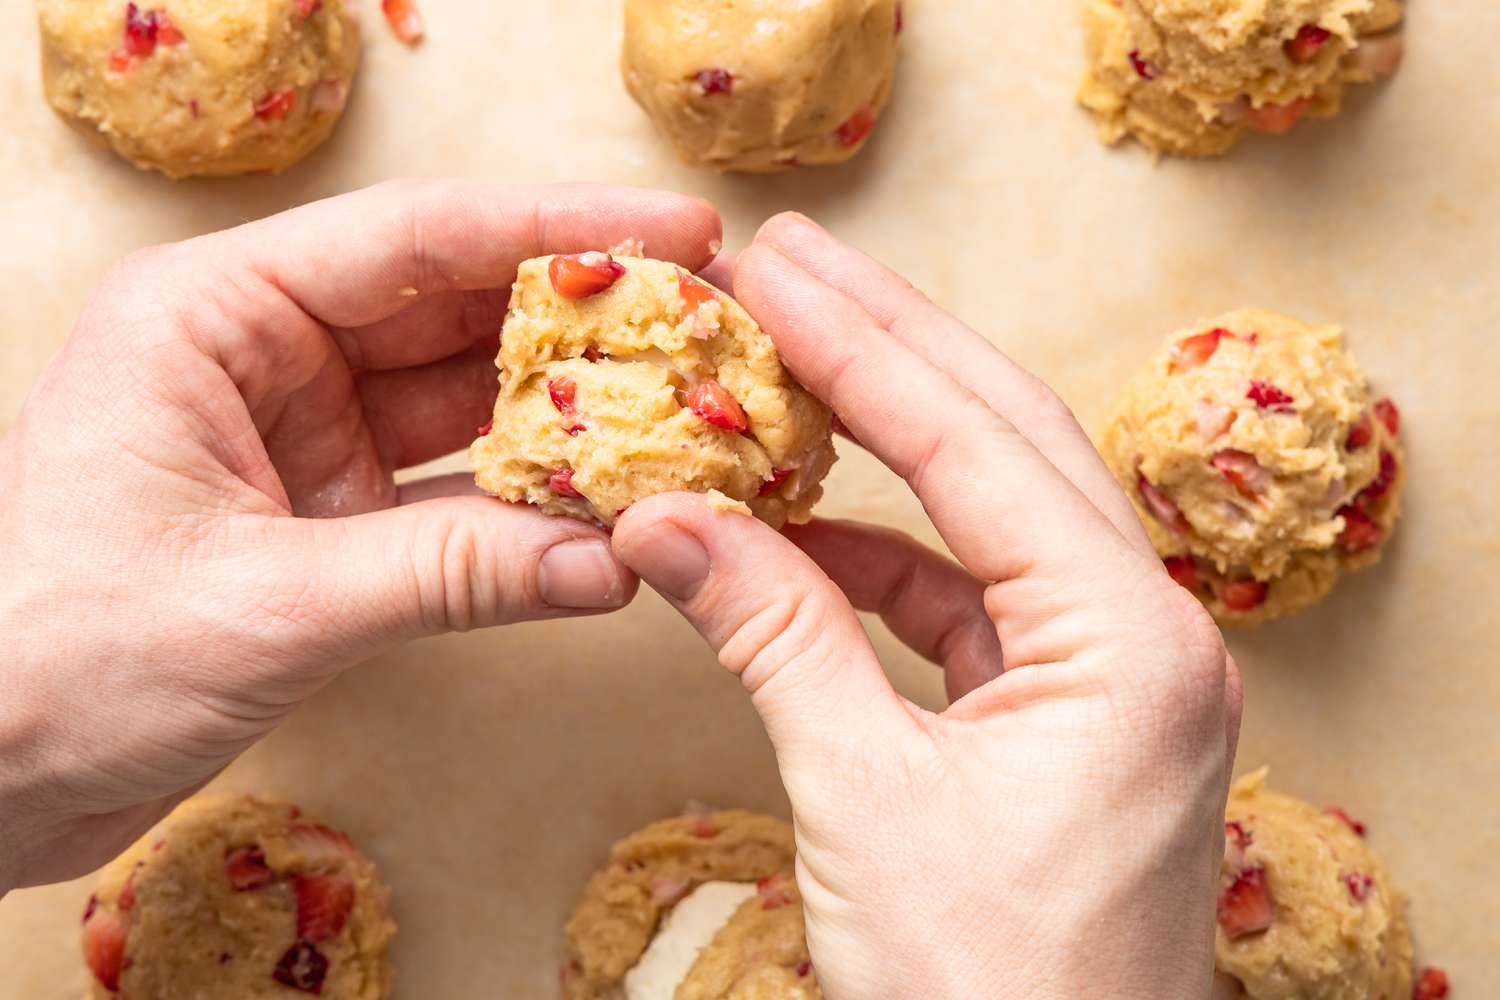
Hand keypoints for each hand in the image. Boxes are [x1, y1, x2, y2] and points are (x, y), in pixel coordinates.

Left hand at [0, 180, 721, 892]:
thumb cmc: (51, 662)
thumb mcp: (263, 604)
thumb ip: (448, 574)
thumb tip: (612, 563)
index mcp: (212, 314)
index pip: (414, 238)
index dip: (556, 228)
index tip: (674, 230)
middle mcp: (262, 354)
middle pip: (455, 309)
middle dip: (581, 318)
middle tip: (706, 319)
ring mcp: (299, 436)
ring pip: (465, 400)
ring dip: (568, 414)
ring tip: (682, 409)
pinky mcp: (324, 516)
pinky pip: (452, 490)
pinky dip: (526, 504)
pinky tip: (607, 508)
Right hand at [613, 214, 1240, 998]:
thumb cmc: (985, 997)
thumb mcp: (861, 797)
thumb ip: (772, 634)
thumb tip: (667, 518)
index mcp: (1130, 642)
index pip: (976, 448)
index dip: (863, 349)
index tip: (775, 271)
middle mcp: (1148, 636)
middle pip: (1009, 442)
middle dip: (894, 348)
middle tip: (794, 264)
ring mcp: (1116, 675)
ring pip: (993, 514)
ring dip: (885, 454)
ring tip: (784, 380)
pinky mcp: (1071, 715)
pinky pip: (973, 601)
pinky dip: (883, 565)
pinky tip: (799, 541)